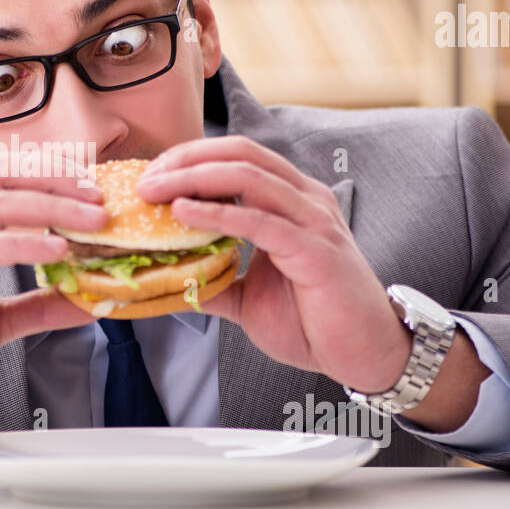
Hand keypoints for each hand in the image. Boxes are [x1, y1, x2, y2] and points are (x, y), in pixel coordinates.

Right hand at [0, 154, 107, 418]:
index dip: (50, 170)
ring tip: (92, 219)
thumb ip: (37, 307)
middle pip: (2, 172)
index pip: (3, 172)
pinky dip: (23, 244)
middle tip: (101, 195)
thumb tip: (88, 303)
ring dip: (51, 206)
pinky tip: (56, 253)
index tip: (93, 185)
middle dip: (57, 177)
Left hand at [136, 136, 411, 393]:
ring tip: (155, 190)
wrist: (364, 354)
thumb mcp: (249, 295)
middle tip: (145, 180)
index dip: (191, 158)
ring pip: (248, 176)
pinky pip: (260, 220)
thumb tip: (166, 277)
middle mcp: (305, 199)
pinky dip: (217, 212)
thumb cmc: (315, 321)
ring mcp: (314, 220)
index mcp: (292, 200)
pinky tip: (185, 212)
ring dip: (193, 178)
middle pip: (239, 154)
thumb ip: (213, 278)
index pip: (237, 157)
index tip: (151, 176)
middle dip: (185, 159)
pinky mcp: (315, 250)